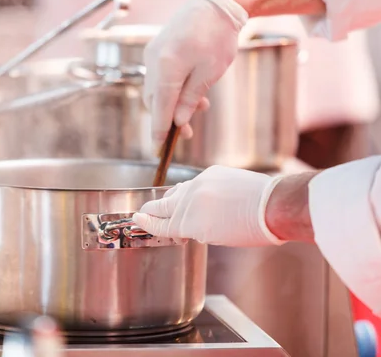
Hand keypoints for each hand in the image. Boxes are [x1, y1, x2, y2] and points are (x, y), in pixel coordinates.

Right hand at [132, 166, 284, 246]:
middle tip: (143, 214)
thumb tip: (183, 221)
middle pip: (161, 205)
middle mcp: (190, 201)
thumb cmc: (250, 229)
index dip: (147, 224)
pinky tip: (196, 196)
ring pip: (175, 192)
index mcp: (190, 223)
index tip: (137, 220)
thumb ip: (193, 228)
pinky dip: (191, 191)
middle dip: (150, 211)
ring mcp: (199, 184)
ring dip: (171, 200)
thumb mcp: (216, 237)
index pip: (161, 224)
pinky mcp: (210, 172)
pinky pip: (193, 183)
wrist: (273, 204)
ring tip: (171, 207)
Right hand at [143, 0, 247, 143]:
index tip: (158, 149)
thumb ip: (190, 98)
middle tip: (187, 133)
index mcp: (166, 68)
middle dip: (168, 119)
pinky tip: (190, 91)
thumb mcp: (209, 73)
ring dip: (172, 103)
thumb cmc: (218, 37)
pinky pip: (158, 77)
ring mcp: (152, 54)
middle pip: (154, 101)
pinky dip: (171, 89)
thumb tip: (178, 121)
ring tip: (199, 107)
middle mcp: (153, 61)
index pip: (160, 108)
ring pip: (156, 90)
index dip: (159, 131)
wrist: (216, 3)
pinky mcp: (156, 49)